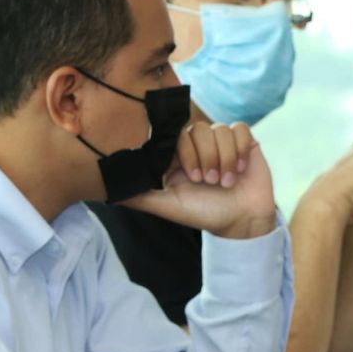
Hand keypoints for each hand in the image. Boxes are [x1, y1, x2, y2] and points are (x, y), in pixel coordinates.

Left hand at [122, 121, 276, 238]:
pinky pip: (240, 130)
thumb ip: (140, 197)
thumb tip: (108, 194)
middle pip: (199, 130)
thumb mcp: (168, 206)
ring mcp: (221, 142)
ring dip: (224, 158)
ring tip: (225, 182)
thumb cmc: (203, 214)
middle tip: (209, 182)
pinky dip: (240, 150)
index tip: (192, 177)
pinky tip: (240, 170)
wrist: (239, 221)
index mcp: (177, 156)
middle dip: (206, 158)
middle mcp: (198, 145)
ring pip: (220, 130)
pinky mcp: (244, 141)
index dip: (185, 152)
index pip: (176, 136)